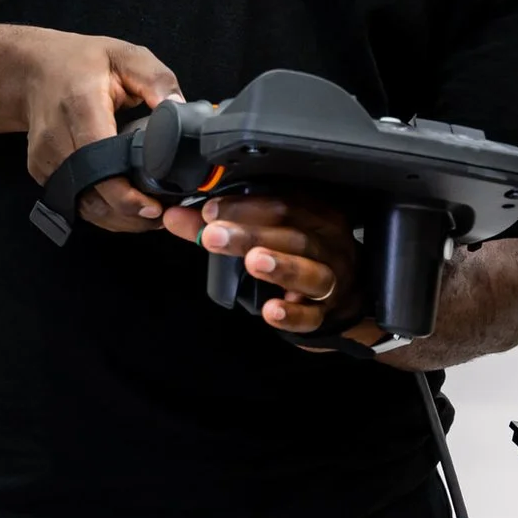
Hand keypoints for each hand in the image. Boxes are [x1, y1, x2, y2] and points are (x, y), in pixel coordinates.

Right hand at [7, 28, 179, 232]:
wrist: (32, 70)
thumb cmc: (81, 62)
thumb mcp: (126, 56)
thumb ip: (157, 80)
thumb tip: (180, 110)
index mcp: (80, 106)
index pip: (100, 162)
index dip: (127, 194)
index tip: (154, 205)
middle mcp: (56, 138)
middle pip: (92, 194)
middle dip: (130, 213)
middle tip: (164, 214)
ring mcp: (45, 159)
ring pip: (82, 205)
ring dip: (117, 218)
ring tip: (151, 216)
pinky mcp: (41, 171)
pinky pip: (74, 200)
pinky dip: (101, 210)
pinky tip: (126, 208)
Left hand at [161, 191, 375, 340]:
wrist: (342, 293)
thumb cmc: (299, 253)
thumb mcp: (266, 232)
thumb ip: (221, 224)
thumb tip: (174, 216)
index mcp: (314, 213)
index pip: (282, 202)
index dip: (244, 206)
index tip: (209, 210)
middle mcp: (327, 243)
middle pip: (291, 234)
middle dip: (249, 234)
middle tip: (213, 235)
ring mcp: (330, 279)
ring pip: (309, 272)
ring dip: (280, 265)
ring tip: (252, 261)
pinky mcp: (325, 314)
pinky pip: (312, 316)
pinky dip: (292, 314)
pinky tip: (271, 311)